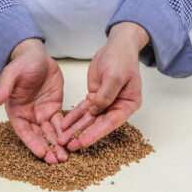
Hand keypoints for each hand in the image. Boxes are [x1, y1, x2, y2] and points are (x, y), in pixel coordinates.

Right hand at [0, 39, 66, 163]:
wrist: (37, 56)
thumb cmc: (23, 63)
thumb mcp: (12, 74)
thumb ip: (3, 89)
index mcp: (16, 110)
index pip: (23, 131)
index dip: (31, 143)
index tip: (41, 153)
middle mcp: (29, 115)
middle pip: (38, 136)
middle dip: (47, 148)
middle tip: (56, 161)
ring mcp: (42, 112)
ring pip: (50, 132)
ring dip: (56, 144)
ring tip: (64, 157)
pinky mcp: (54, 108)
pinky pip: (60, 122)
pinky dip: (64, 132)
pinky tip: (71, 140)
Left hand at [58, 22, 148, 150]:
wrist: (115, 46)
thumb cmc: (121, 59)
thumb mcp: (114, 76)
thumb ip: (105, 95)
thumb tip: (95, 112)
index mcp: (128, 104)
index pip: (111, 122)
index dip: (96, 133)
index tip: (83, 142)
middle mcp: (116, 106)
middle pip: (98, 123)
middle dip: (83, 134)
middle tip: (70, 145)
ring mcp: (104, 102)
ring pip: (89, 118)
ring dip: (76, 128)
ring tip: (63, 139)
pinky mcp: (94, 96)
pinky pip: (82, 109)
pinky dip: (73, 116)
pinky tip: (64, 124)